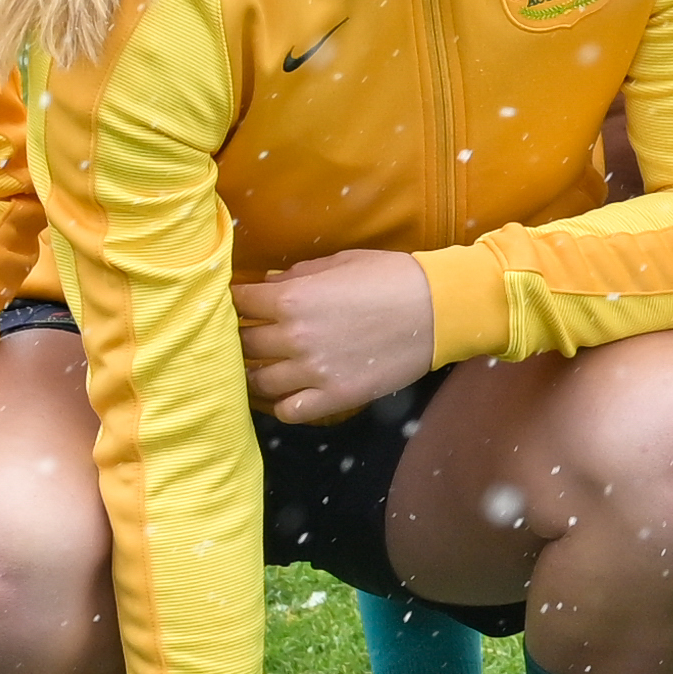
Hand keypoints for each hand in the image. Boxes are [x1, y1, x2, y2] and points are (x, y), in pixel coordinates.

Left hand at [236, 250, 446, 422]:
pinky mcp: (334, 397)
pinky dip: (283, 403)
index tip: (238, 304)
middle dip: (240, 338)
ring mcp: (313, 371)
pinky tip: (289, 392)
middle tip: (247, 336)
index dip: (234, 302)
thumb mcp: (341, 262)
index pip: (239, 303)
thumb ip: (298, 274)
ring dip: (256, 373)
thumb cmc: (391, 277)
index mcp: (291, 298)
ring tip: (262, 367)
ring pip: (259, 382)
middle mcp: (293, 337)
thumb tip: (266, 283)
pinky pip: (289, 411)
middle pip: (243, 344)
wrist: (437, 310)